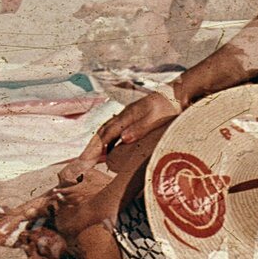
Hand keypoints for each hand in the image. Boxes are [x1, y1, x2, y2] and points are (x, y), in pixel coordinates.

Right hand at [60, 91, 182, 189]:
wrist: (177, 94)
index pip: (106, 135)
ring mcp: (127, 117)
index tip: (86, 162)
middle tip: (81, 164)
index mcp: (127, 116)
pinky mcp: (131, 119)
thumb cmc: (168, 108)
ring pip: (106, 132)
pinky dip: (106, 142)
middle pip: (102, 133)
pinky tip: (107, 151)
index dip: (95, 149)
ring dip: (97, 145)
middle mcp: (124, 116)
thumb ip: (139, 128)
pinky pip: (113, 132)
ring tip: (89, 160)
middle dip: (90, 149)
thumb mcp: (156, 118)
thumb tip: (122, 138)